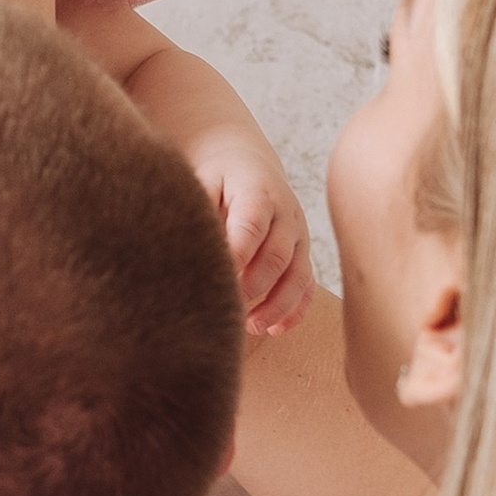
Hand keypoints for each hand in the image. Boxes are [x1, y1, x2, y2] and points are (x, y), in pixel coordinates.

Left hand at [192, 130, 316, 335]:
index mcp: (259, 192)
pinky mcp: (303, 255)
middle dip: (254, 287)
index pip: (251, 226)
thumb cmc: (218, 179)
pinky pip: (307, 286)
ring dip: (276, 305)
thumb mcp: (204, 181)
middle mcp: (286, 216)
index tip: (215, 280)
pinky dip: (295, 310)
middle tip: (226, 308)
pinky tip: (274, 329)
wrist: (248, 165)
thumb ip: (200, 210)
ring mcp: (299, 238)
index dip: (236, 256)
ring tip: (251, 326)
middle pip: (277, 257)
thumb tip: (189, 248)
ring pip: (298, 276)